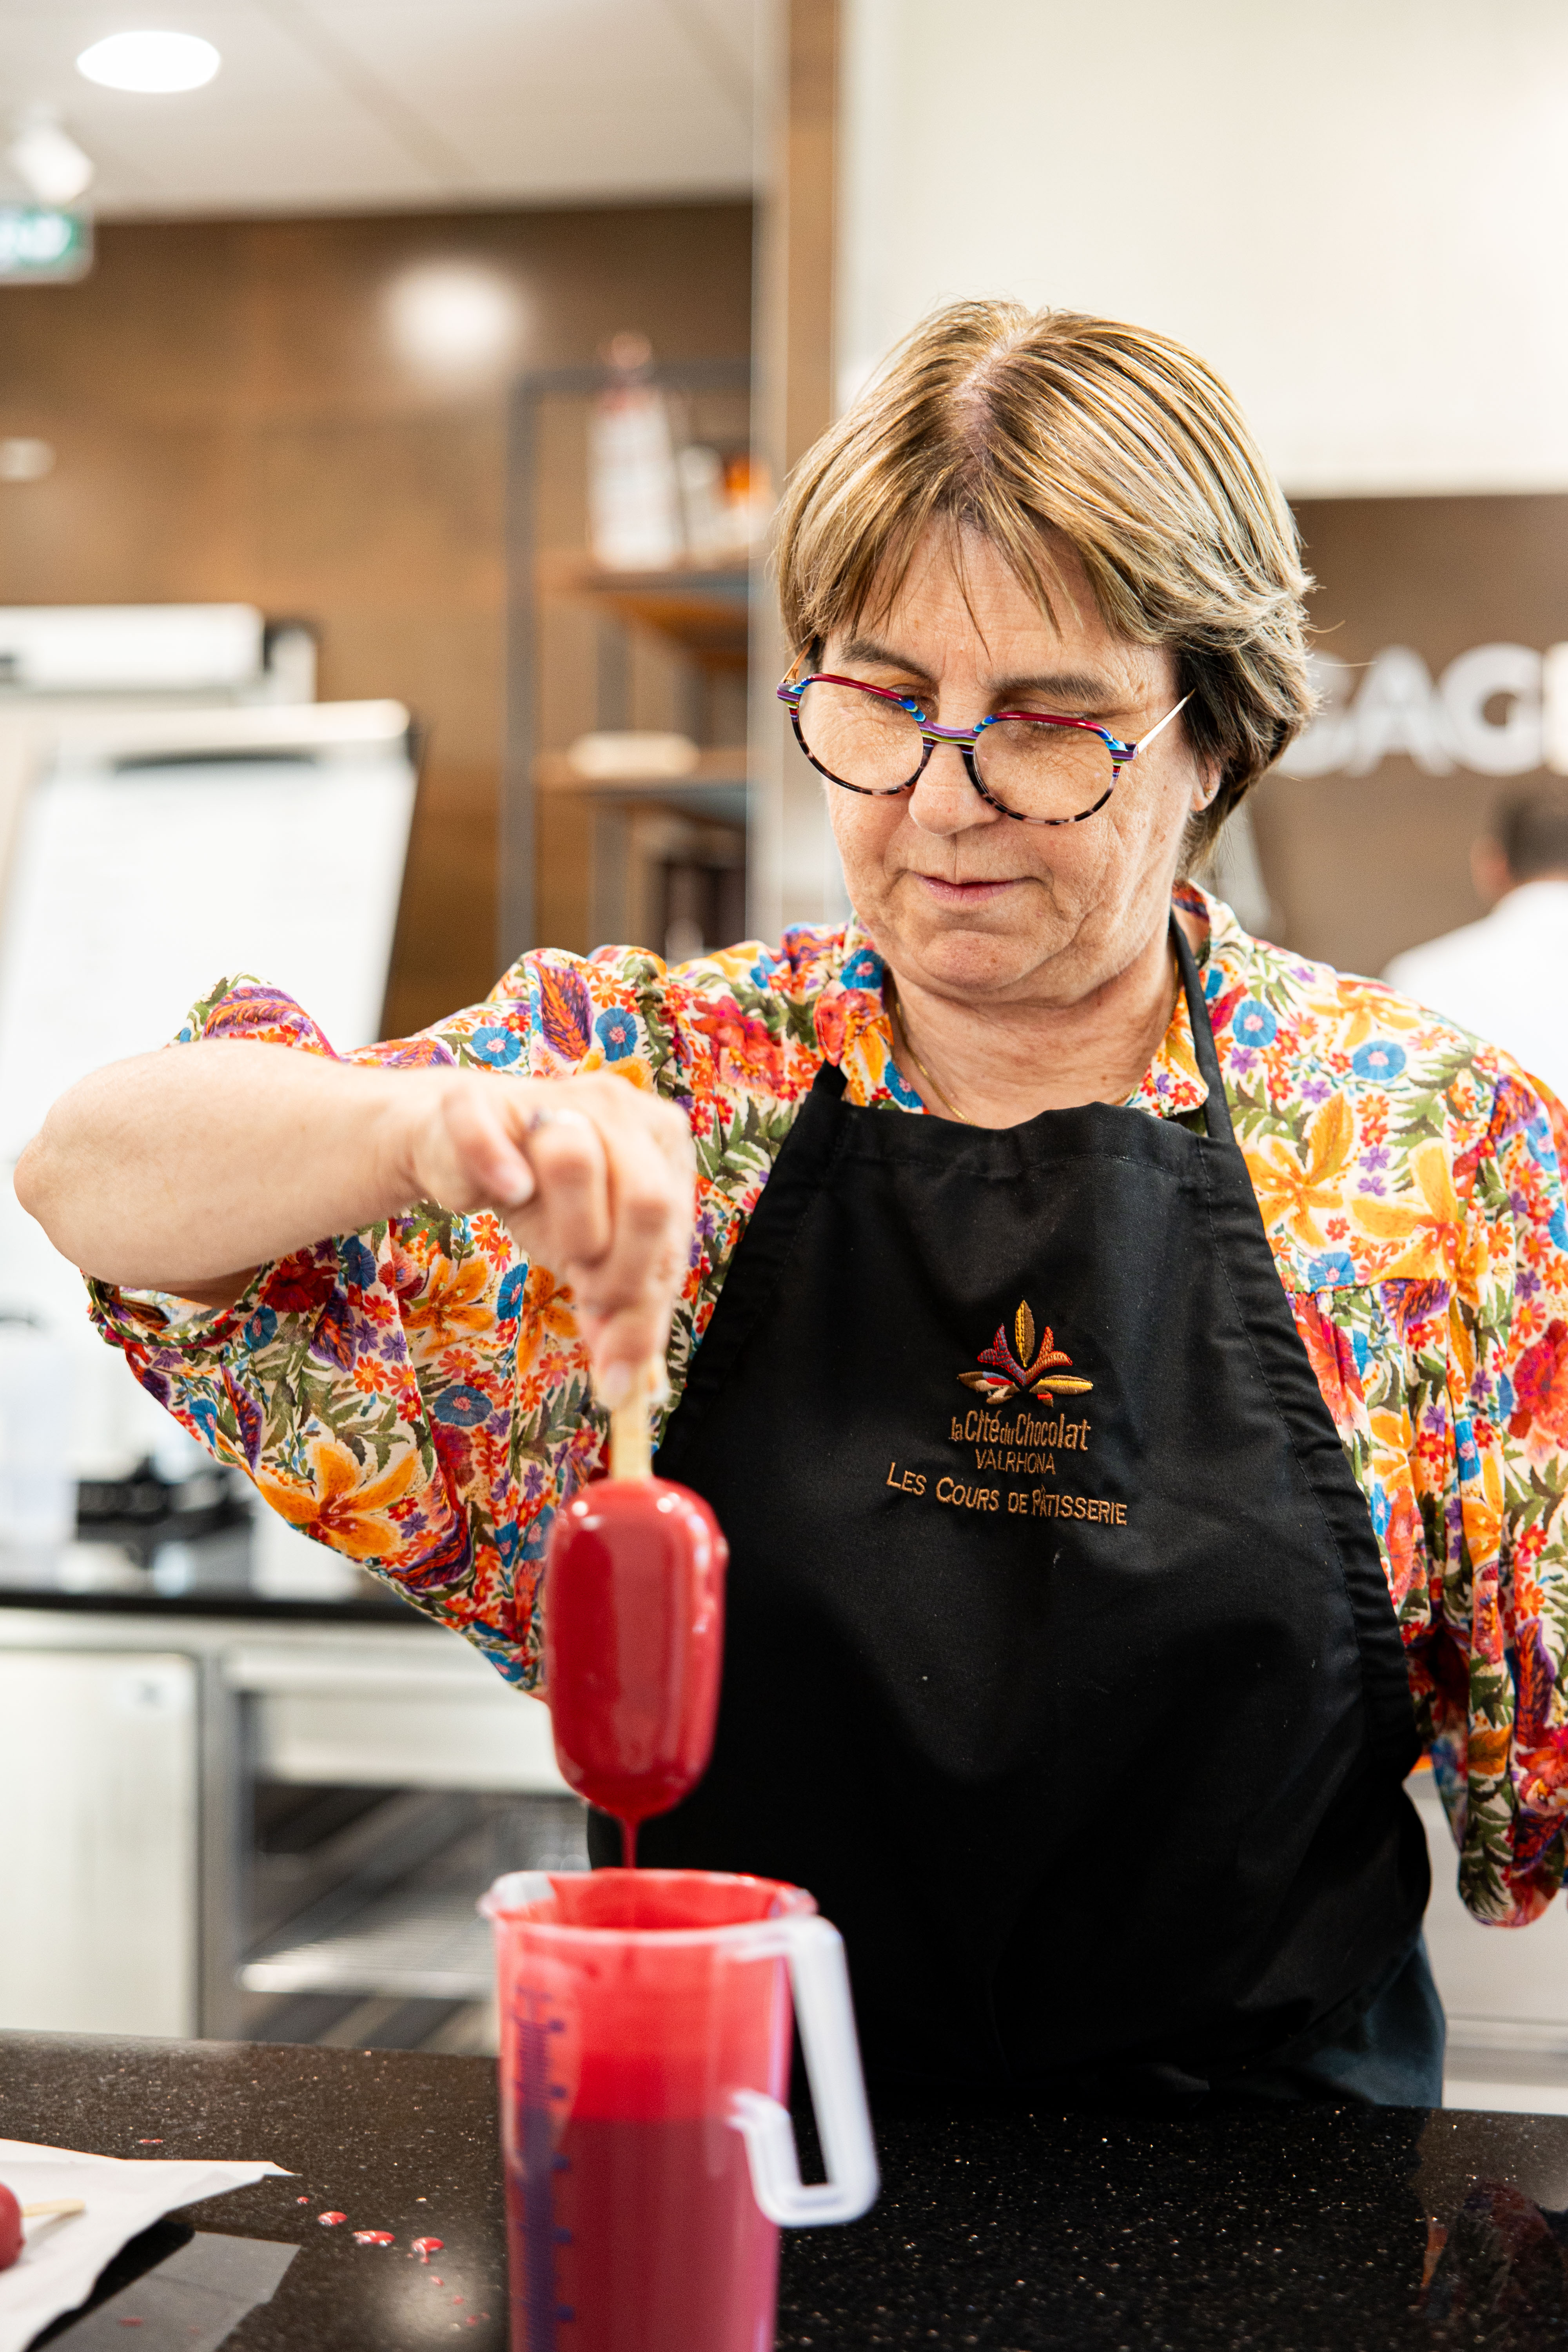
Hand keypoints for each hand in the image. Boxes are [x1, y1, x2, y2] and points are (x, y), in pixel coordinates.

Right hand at [399, 1071, 695, 1403]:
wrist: (464, 1146)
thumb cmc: (548, 1200)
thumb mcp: (597, 1256)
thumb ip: (623, 1311)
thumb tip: (625, 1385)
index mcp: (664, 1143)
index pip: (674, 1233)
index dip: (647, 1301)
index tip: (616, 1356)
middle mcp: (620, 1109)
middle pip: (647, 1200)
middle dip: (620, 1273)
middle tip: (588, 1296)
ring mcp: (549, 1099)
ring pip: (575, 1161)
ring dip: (568, 1229)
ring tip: (557, 1251)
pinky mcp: (479, 1104)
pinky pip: (487, 1136)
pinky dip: (495, 1166)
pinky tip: (508, 1189)